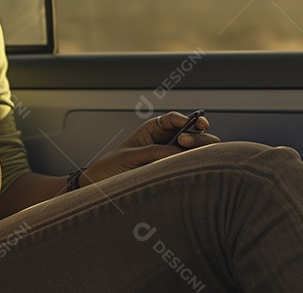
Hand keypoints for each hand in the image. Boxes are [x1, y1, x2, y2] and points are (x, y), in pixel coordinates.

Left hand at [81, 111, 220, 184]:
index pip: (176, 120)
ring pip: (196, 150)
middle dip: (196, 136)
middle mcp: (166, 140)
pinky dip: (195, 166)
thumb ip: (155, 152)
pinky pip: (189, 166)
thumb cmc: (113, 165)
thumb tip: (179, 152)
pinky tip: (191, 168)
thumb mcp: (132, 155)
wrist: (104, 183)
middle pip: (192, 133)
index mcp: (153, 129)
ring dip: (198, 151)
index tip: (198, 124)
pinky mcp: (173, 171)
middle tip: (185, 142)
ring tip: (187, 157)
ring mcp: (171, 156)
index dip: (190, 119)